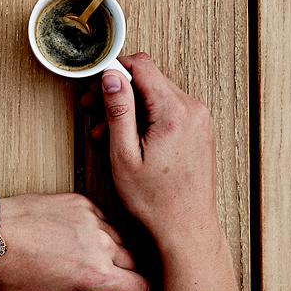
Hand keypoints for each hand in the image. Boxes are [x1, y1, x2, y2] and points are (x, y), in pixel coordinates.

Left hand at [0, 192, 150, 290]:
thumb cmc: (12, 274)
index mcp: (95, 273)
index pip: (142, 288)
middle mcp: (100, 242)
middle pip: (134, 264)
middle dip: (118, 276)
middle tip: (85, 280)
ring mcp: (91, 218)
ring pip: (119, 240)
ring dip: (106, 252)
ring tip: (73, 258)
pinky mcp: (80, 202)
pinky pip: (101, 220)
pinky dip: (92, 231)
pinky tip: (67, 239)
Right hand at [99, 54, 238, 290]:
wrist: (186, 225)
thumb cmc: (155, 199)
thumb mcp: (124, 155)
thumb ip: (118, 110)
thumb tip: (111, 76)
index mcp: (173, 112)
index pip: (141, 65)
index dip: (113, 69)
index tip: (94, 85)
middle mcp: (192, 109)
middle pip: (148, 78)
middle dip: (118, 90)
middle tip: (92, 108)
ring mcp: (199, 118)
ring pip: (157, 93)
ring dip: (130, 105)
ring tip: (107, 131)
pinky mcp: (199, 128)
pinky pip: (168, 108)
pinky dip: (147, 115)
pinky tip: (130, 136)